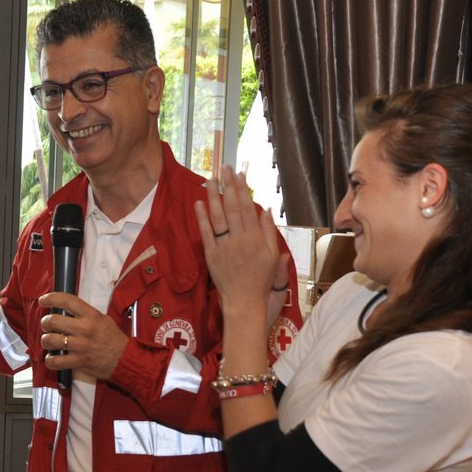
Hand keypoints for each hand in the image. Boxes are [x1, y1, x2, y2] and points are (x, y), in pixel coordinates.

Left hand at [38, 292, 128, 380]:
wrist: (124, 359)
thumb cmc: (113, 339)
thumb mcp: (103, 319)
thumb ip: (85, 313)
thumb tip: (65, 308)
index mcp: (91, 315)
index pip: (66, 300)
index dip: (50, 298)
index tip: (43, 300)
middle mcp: (84, 329)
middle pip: (52, 321)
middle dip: (45, 322)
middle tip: (47, 325)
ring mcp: (80, 346)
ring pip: (50, 340)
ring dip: (46, 341)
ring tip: (50, 341)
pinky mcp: (78, 362)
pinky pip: (55, 361)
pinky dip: (50, 360)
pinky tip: (53, 358)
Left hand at [196, 165, 288, 312]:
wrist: (244, 302)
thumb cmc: (261, 279)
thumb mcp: (272, 255)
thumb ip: (269, 231)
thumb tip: (266, 209)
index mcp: (256, 239)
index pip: (247, 208)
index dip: (242, 190)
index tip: (239, 175)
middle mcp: (240, 240)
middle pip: (232, 208)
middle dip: (228, 186)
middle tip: (224, 169)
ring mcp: (224, 247)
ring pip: (218, 217)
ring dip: (214, 197)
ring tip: (211, 180)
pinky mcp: (211, 256)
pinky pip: (206, 233)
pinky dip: (202, 218)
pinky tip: (199, 203)